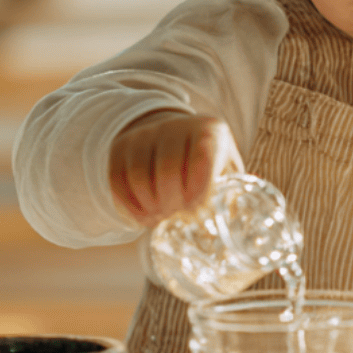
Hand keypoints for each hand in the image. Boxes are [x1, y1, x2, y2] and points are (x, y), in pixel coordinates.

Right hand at [108, 111, 240, 225]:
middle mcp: (176, 126)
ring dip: (150, 206)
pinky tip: (143, 216)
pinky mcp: (122, 146)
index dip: (198, 192)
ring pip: (140, 177)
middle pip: (168, 171)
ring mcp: (145, 134)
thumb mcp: (226, 170)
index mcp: (210, 131)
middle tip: (177, 216)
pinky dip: (129, 205)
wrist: (173, 135)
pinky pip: (118, 180)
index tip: (196, 210)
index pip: (203, 159)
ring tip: (160, 217)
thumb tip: (234, 226)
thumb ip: (233, 195)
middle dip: (172, 203)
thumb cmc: (208, 162)